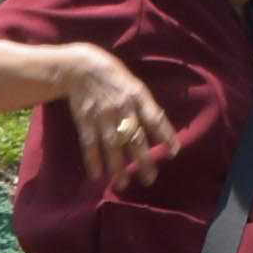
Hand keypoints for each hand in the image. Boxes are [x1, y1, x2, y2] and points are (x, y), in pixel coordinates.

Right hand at [59, 46, 173, 191]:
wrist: (79, 68)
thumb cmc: (111, 75)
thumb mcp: (133, 83)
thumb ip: (144, 104)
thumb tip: (156, 128)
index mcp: (137, 96)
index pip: (155, 118)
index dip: (165, 135)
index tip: (173, 152)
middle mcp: (122, 108)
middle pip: (135, 138)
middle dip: (143, 161)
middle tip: (149, 179)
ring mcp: (103, 116)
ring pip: (113, 146)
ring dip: (118, 167)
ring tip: (123, 184)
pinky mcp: (85, 121)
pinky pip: (90, 144)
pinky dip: (93, 160)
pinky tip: (97, 175)